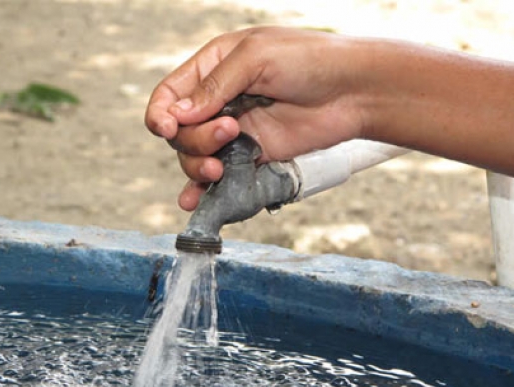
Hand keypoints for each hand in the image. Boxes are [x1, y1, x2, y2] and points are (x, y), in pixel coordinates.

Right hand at [144, 27, 364, 209]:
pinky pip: (220, 176)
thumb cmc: (309, 59)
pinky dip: (204, 191)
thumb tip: (177, 116)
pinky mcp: (252, 156)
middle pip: (181, 132)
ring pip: (195, 157)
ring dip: (199, 165)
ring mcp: (235, 132)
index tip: (168, 129)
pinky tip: (194, 201)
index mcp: (213, 68)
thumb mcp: (256, 57)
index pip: (169, 94)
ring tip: (222, 166)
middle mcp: (219, 102)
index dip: (161, 114)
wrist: (353, 91)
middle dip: (195, 139)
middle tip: (229, 132)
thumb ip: (214, 87)